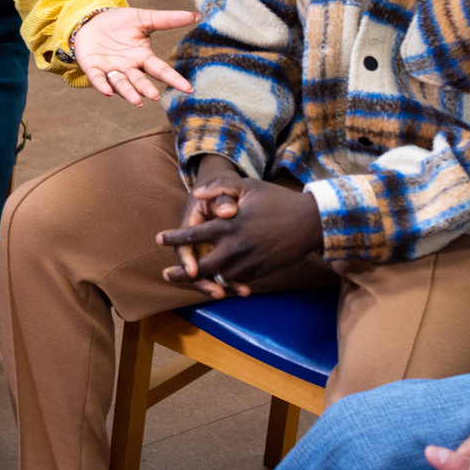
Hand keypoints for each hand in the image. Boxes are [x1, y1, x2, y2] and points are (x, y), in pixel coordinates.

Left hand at [69, 7, 198, 104]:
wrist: (90, 19)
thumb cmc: (119, 22)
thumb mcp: (144, 18)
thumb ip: (168, 19)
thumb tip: (197, 16)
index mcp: (143, 57)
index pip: (161, 70)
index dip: (173, 79)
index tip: (188, 89)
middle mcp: (129, 68)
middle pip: (140, 81)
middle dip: (146, 89)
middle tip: (155, 96)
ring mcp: (111, 70)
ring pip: (121, 84)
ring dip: (128, 92)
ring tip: (137, 101)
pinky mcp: (93, 68)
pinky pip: (98, 78)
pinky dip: (102, 85)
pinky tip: (107, 92)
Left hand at [155, 164, 322, 295]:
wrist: (311, 222)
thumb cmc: (277, 200)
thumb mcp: (247, 186)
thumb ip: (219, 188)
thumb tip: (195, 194)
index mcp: (229, 225)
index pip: (193, 235)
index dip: (174, 238)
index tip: (158, 239)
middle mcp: (236, 248)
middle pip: (201, 266)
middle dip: (181, 273)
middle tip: (165, 275)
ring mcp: (249, 263)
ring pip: (219, 277)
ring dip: (203, 280)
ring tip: (189, 280)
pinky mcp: (261, 272)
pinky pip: (237, 281)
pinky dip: (225, 282)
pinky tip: (216, 282)